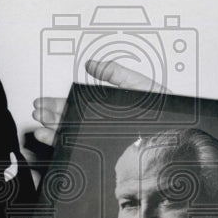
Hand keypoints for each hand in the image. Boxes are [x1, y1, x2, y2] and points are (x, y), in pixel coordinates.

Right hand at [31, 59, 165, 146]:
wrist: (178, 138)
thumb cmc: (166, 114)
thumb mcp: (141, 86)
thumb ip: (117, 74)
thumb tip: (92, 64)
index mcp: (111, 108)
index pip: (80, 105)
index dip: (61, 103)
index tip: (45, 102)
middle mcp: (106, 125)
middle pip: (73, 119)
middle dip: (53, 115)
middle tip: (38, 112)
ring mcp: (106, 140)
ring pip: (73, 134)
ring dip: (54, 129)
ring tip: (41, 125)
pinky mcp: (109, 153)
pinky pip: (81, 148)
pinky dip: (64, 144)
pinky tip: (53, 139)